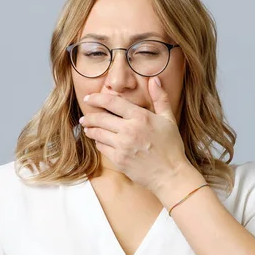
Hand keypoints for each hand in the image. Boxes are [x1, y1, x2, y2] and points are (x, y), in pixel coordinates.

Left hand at [79, 76, 189, 192]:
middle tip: (84, 117)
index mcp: (141, 117)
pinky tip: (99, 141)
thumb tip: (155, 80)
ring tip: (87, 128)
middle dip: (89, 117)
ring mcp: (122, 146)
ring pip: (98, 133)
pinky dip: (98, 143)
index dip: (97, 98)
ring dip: (90, 129)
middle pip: (100, 118)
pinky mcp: (119, 160)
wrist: (170, 174)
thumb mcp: (168, 119)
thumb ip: (160, 98)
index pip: (112, 103)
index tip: (89, 98)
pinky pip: (102, 148)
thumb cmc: (171, 146)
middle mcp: (129, 130)